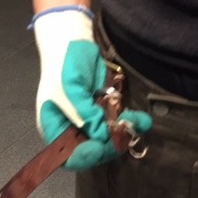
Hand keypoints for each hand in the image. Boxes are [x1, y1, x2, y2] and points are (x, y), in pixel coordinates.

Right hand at [33, 8, 151, 170]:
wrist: (72, 40)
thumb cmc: (63, 65)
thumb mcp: (70, 89)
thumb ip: (84, 114)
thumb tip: (100, 135)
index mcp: (55, 128)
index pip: (67, 157)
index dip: (84, 157)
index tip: (99, 147)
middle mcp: (72, 130)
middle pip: (91, 152)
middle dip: (109, 145)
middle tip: (121, 132)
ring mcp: (89, 122)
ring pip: (108, 141)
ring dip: (123, 134)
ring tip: (134, 122)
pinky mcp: (104, 113)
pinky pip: (118, 125)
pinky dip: (131, 124)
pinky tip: (142, 120)